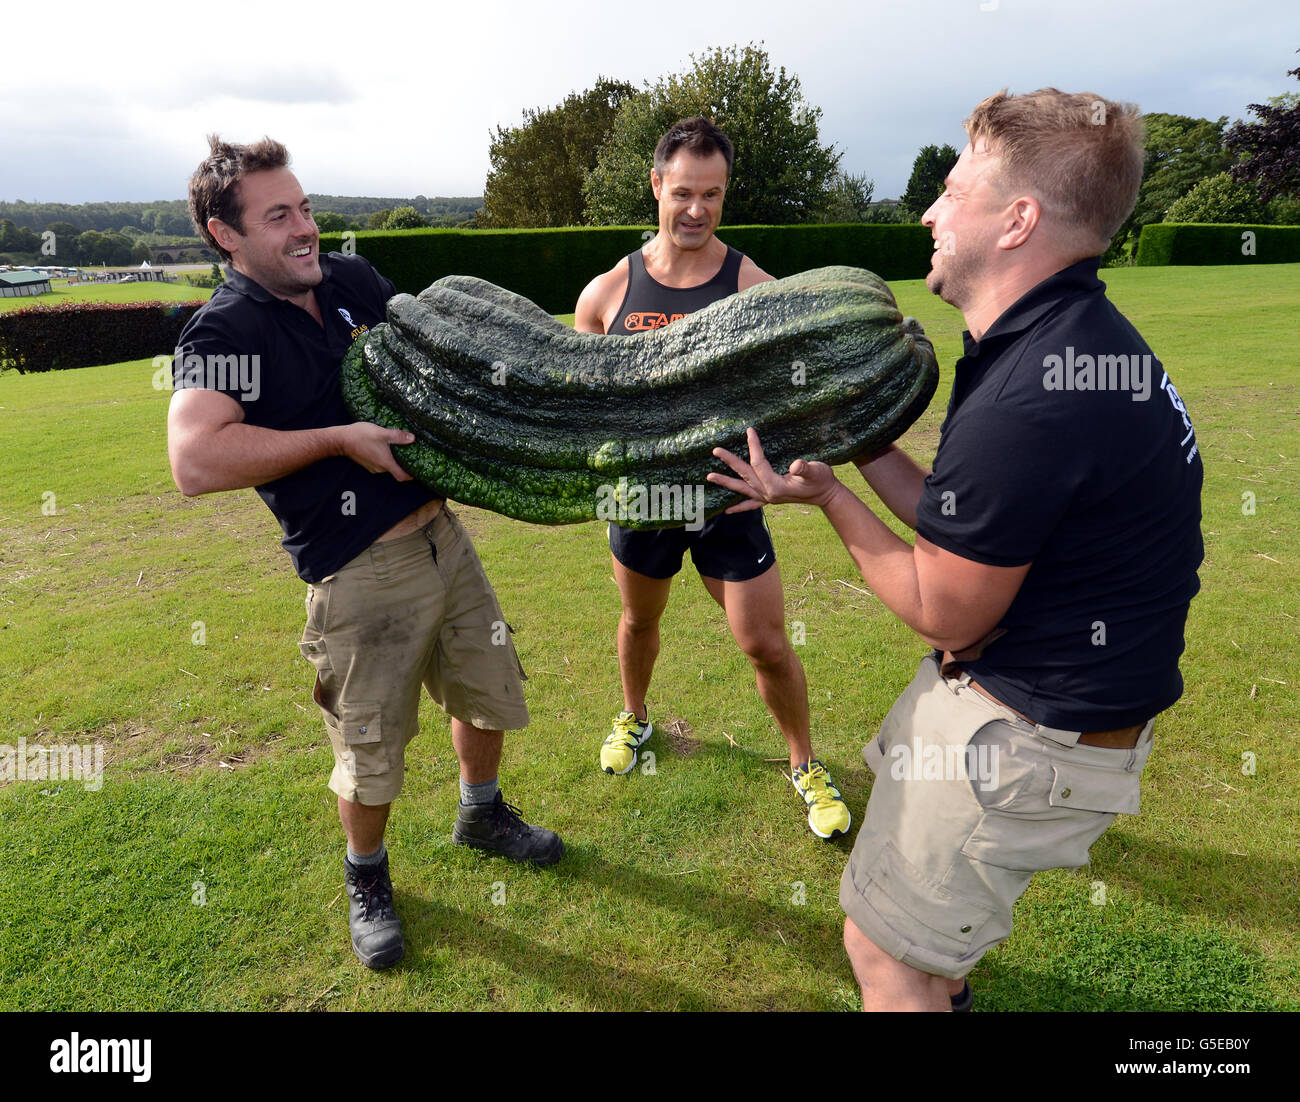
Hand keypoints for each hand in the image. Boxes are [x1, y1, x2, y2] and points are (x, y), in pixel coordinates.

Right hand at [339, 422, 414, 480]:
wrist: (341, 440)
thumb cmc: (360, 436)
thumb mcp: (382, 433)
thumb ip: (398, 436)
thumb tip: (412, 438)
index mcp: (386, 463)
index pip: (402, 476)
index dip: (411, 476)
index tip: (418, 471)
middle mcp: (380, 468)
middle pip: (396, 471)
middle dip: (403, 464)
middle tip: (411, 455)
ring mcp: (372, 467)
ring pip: (387, 467)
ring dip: (393, 460)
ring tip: (399, 450)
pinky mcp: (367, 463)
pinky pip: (380, 463)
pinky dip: (385, 458)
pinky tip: (386, 448)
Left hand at [708, 427, 841, 511]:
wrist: (827, 495)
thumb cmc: (822, 480)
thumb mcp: (817, 471)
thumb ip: (806, 468)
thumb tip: (796, 465)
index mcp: (776, 486)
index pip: (759, 463)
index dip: (754, 446)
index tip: (749, 430)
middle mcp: (768, 493)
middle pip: (745, 475)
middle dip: (730, 462)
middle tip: (715, 450)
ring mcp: (768, 497)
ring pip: (743, 489)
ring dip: (726, 483)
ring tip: (709, 477)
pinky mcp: (771, 498)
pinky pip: (751, 503)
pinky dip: (739, 506)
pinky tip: (727, 510)